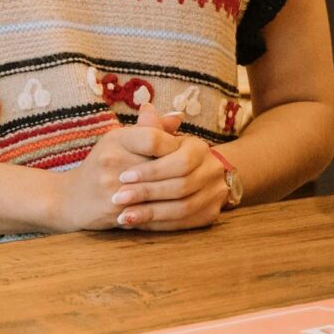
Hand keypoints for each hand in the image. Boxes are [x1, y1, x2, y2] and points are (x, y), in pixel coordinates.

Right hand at [47, 104, 185, 233]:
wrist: (70, 198)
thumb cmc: (102, 165)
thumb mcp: (121, 140)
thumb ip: (151, 129)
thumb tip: (179, 116)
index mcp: (116, 139)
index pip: (153, 137)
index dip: (174, 145)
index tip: (184, 153)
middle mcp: (111, 160)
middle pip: (159, 164)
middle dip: (180, 171)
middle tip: (194, 175)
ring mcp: (111, 187)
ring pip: (157, 190)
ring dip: (176, 192)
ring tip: (189, 191)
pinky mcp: (113, 210)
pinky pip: (148, 210)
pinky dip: (164, 210)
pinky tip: (176, 208)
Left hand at [112, 126, 230, 233]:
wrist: (197, 177)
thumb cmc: (164, 155)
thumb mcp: (156, 139)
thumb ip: (151, 127)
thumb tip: (146, 109)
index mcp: (199, 147)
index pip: (178, 159)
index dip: (150, 169)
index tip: (123, 176)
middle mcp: (213, 168)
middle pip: (180, 185)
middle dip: (146, 192)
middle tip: (117, 198)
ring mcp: (215, 193)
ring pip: (182, 207)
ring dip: (150, 213)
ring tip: (122, 215)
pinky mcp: (210, 215)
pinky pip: (184, 223)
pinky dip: (158, 224)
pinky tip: (137, 223)